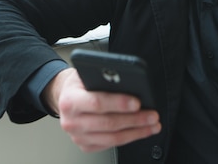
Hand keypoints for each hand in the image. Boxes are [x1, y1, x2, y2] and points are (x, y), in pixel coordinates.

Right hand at [43, 68, 160, 151]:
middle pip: (108, 123)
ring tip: (152, 124)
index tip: (137, 102)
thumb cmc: (79, 84)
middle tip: (152, 114)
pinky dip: (129, 138)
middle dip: (135, 119)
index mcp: (70, 100)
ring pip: (113, 138)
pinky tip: (140, 131)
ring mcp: (78, 136)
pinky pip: (111, 145)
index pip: (97, 103)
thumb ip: (102, 78)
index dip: (119, 103)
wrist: (65, 97)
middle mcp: (71, 121)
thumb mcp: (86, 73)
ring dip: (136, 132)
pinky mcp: (85, 145)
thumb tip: (128, 81)